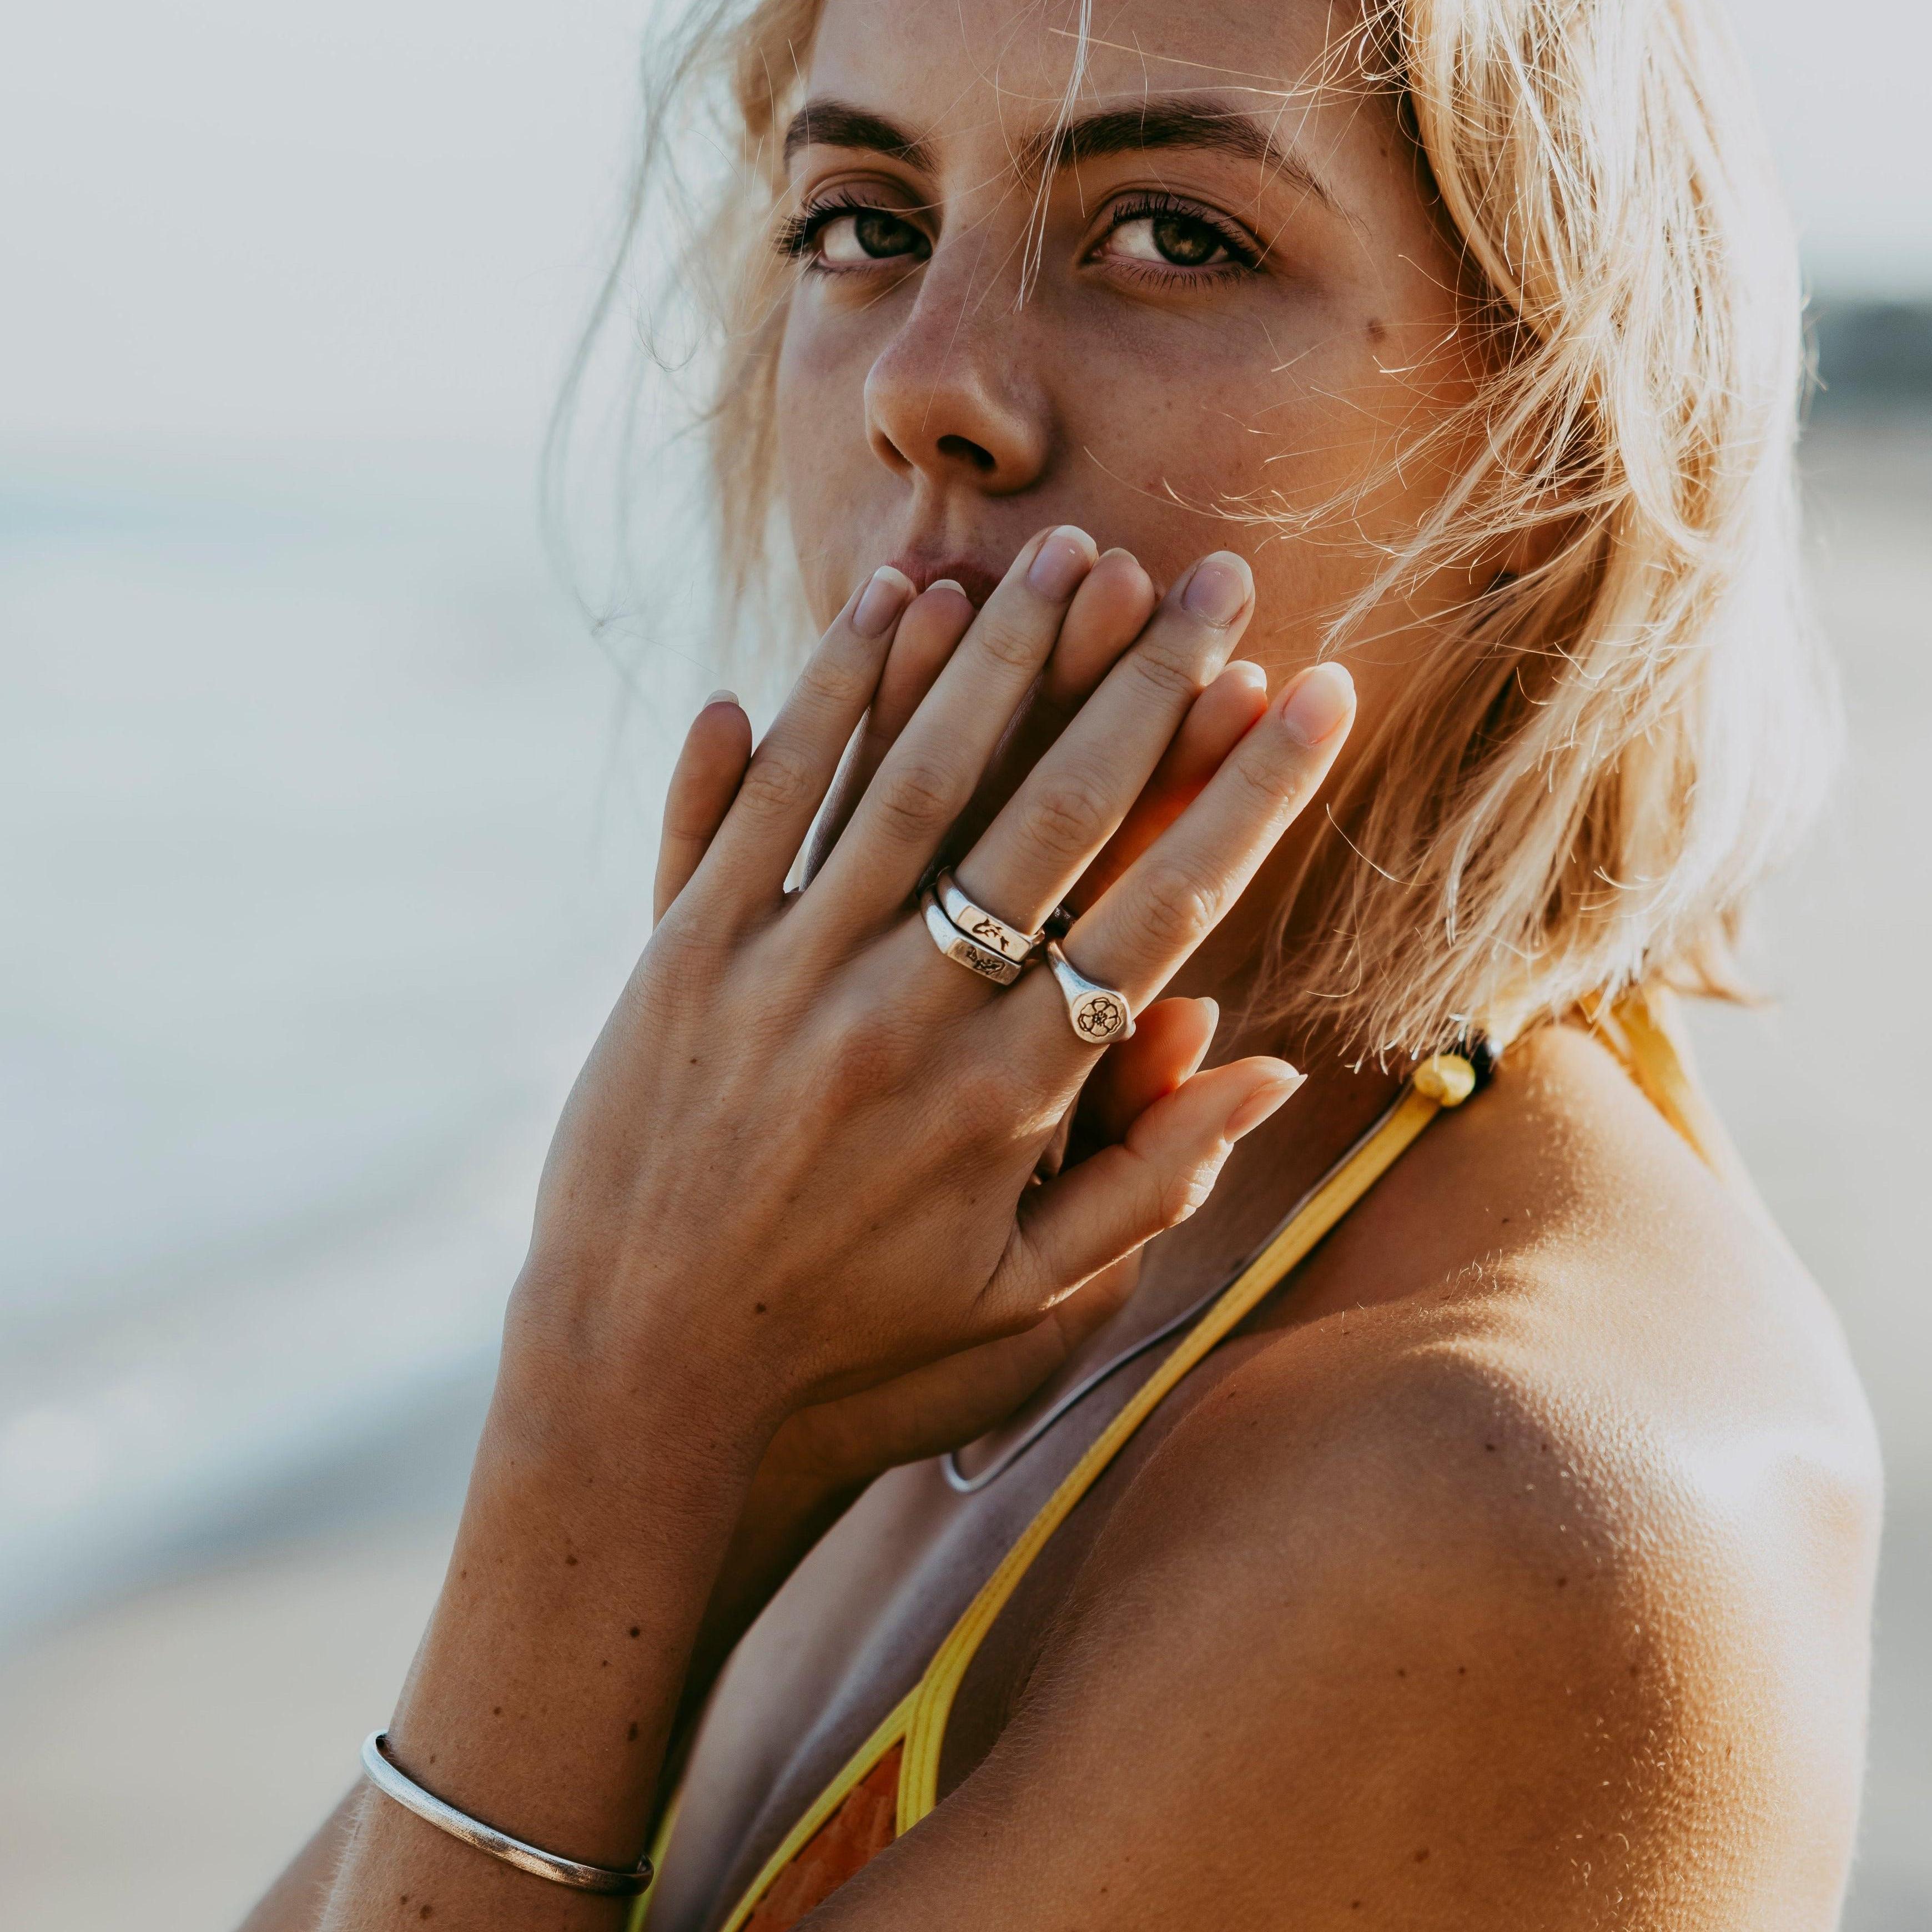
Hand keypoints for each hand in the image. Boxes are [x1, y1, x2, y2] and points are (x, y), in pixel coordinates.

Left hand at [512, 527, 1355, 1449]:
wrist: (640, 1396)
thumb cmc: (857, 1365)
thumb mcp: (1029, 1309)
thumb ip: (1150, 1186)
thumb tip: (1261, 1066)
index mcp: (1009, 1098)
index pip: (1162, 909)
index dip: (1252, 791)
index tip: (1317, 690)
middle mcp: (906, 1013)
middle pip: (1051, 813)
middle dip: (1145, 682)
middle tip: (1214, 575)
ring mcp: (785, 973)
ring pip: (911, 778)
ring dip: (999, 655)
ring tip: (1071, 552)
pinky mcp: (682, 958)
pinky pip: (763, 800)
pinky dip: (825, 696)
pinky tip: (885, 606)